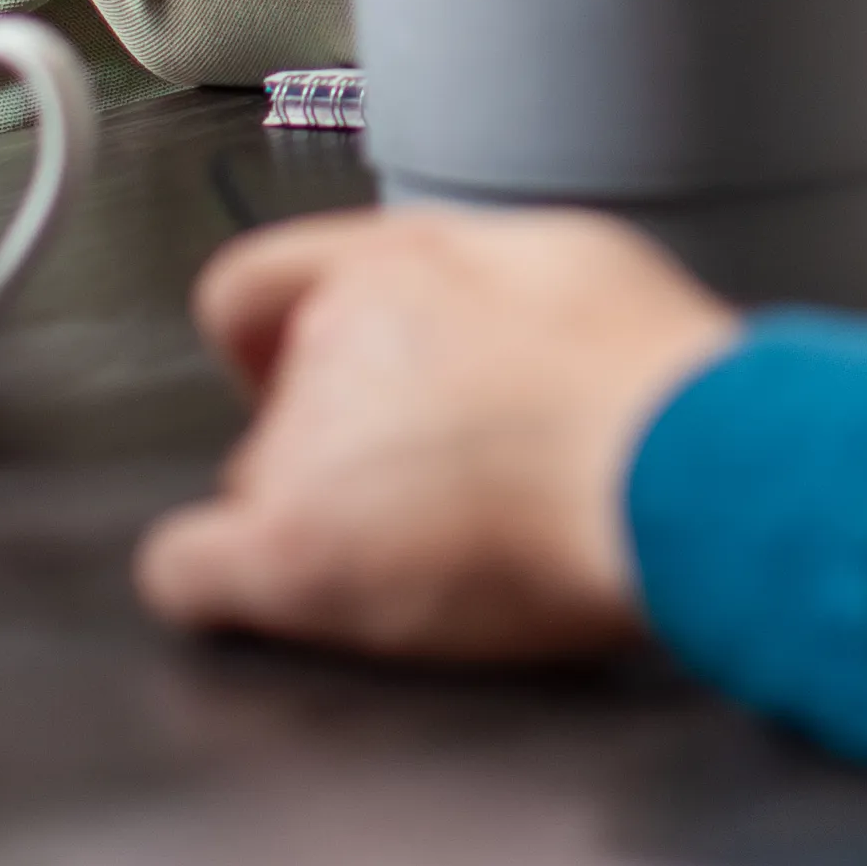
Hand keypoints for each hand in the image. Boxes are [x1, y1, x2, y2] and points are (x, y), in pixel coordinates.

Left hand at [134, 209, 736, 664]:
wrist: (674, 457)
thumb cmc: (652, 378)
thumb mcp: (576, 268)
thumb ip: (494, 293)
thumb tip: (498, 322)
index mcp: (398, 265)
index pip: (256, 289)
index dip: (267, 338)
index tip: (286, 368)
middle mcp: (332, 341)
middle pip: (283, 406)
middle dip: (346, 447)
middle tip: (439, 488)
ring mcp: (304, 448)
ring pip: (267, 487)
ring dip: (331, 516)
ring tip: (440, 550)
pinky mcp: (294, 552)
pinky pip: (192, 568)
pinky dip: (220, 585)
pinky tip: (272, 600)